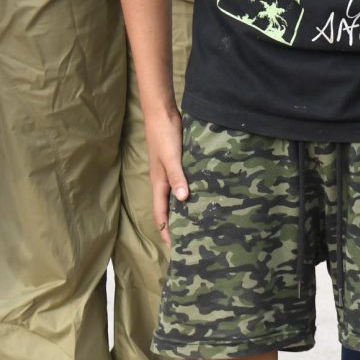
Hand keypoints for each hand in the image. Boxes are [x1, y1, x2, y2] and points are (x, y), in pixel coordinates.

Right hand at [147, 111, 187, 242]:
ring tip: (196, 221)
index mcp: (159, 183)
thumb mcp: (171, 158)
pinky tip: (200, 196)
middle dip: (175, 224)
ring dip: (183, 210)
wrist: (162, 114)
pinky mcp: (177, 164)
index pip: (161, 213)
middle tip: (188, 238)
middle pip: (167, 208)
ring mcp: (170, 173)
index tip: (173, 246)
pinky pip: (182, 185)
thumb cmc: (165, 136)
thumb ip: (177, 177)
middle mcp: (163, 181)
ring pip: (175, 197)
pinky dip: (188, 194)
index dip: (166, 229)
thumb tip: (183, 200)